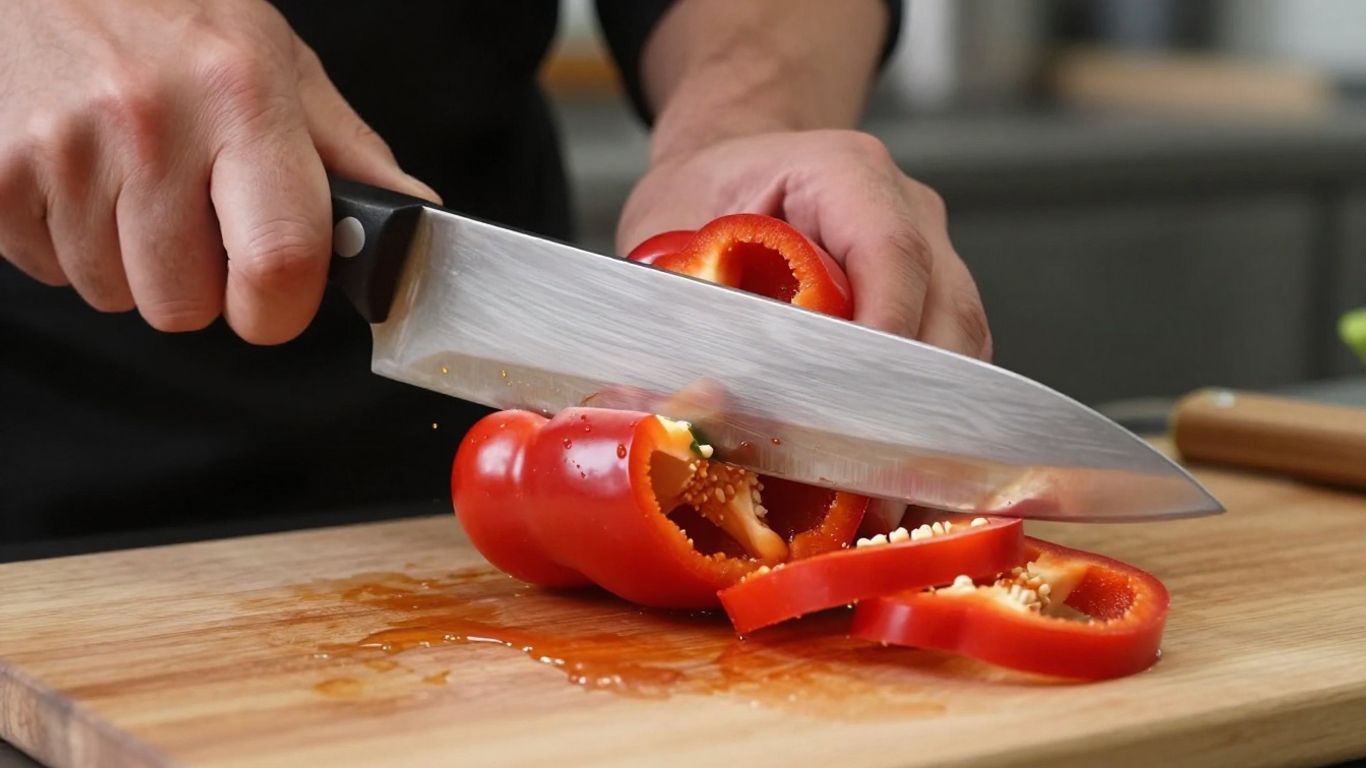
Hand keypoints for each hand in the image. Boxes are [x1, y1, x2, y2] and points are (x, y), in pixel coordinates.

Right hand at [0, 0, 436, 342]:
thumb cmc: (171, 14)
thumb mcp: (277, 63)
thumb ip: (347, 153)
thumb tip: (415, 217)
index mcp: (243, 99)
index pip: (281, 264)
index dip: (280, 310)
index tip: (276, 297)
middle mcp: (152, 123)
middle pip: (185, 306)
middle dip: (197, 282)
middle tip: (192, 212)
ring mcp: (63, 149)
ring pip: (115, 296)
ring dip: (130, 259)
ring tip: (130, 180)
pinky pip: (48, 271)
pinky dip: (67, 240)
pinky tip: (81, 176)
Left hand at [619, 130, 990, 537]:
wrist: (727, 170)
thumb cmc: (702, 194)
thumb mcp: (669, 235)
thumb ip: (680, 308)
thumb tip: (679, 404)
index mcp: (845, 174)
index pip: (890, 251)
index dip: (885, 330)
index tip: (860, 408)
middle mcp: (907, 212)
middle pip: (946, 313)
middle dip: (914, 411)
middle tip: (876, 491)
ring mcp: (933, 257)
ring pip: (961, 351)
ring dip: (931, 431)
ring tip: (887, 505)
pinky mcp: (934, 304)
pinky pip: (950, 371)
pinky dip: (927, 428)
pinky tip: (894, 484)